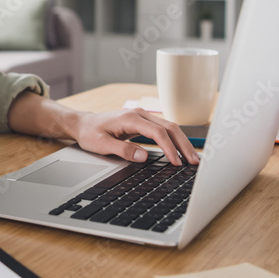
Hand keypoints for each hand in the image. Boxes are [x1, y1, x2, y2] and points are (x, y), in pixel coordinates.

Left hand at [70, 108, 199, 165]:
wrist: (84, 124)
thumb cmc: (90, 133)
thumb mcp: (102, 145)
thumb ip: (123, 150)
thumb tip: (143, 157)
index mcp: (130, 118)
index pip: (157, 132)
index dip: (169, 147)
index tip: (176, 162)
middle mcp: (140, 114)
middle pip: (169, 127)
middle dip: (183, 145)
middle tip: (194, 162)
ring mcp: (143, 117)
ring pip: (170, 127)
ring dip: (182, 143)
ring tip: (192, 159)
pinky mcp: (144, 122)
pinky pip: (164, 130)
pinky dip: (175, 140)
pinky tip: (181, 151)